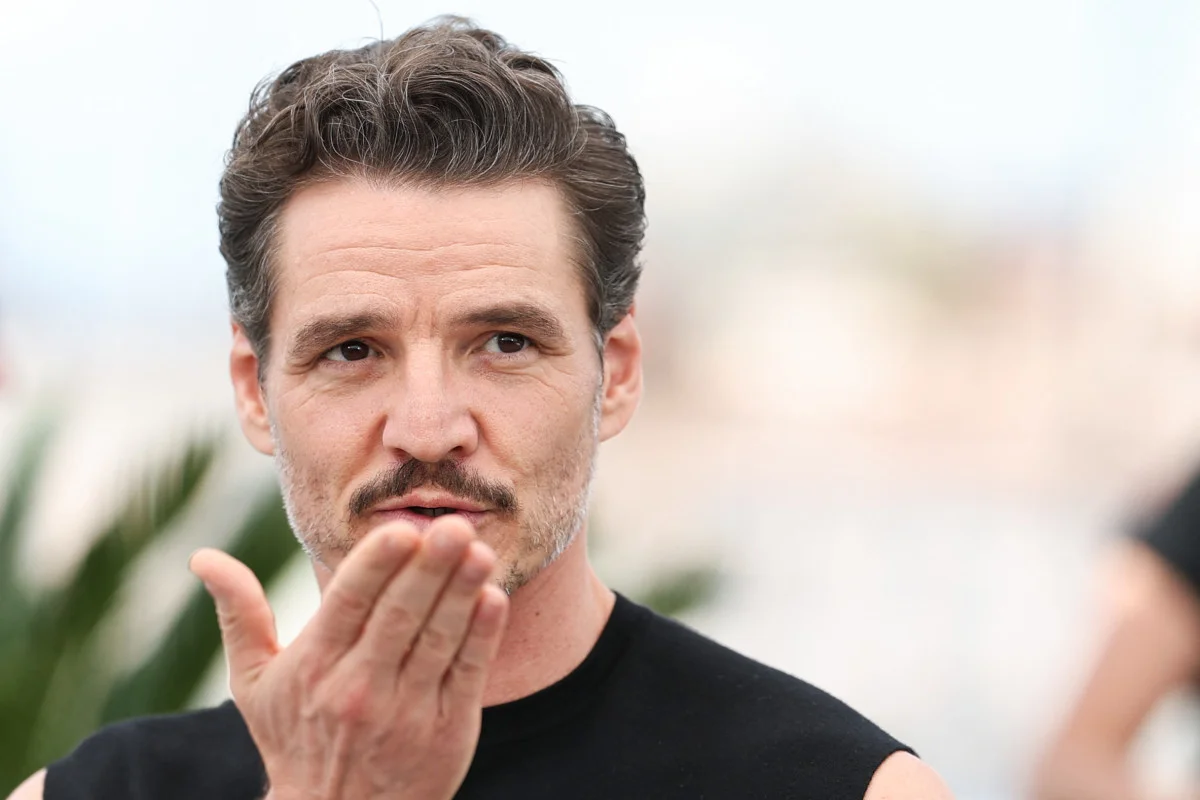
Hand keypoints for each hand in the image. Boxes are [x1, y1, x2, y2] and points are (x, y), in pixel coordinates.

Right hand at [189, 515, 508, 799]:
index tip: (400, 530)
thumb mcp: (255, 683)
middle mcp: (358, 688)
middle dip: (428, 569)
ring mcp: (406, 712)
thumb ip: (239, 614)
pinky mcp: (446, 732)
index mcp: (313, 666)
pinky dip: (482, 637)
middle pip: (398, 617)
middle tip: (452, 526)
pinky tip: (493, 598)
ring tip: (479, 551)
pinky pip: (467, 675)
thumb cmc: (295, 738)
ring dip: (460, 594)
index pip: (347, 606)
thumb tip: (202, 557)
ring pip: (437, 641)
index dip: (375, 567)